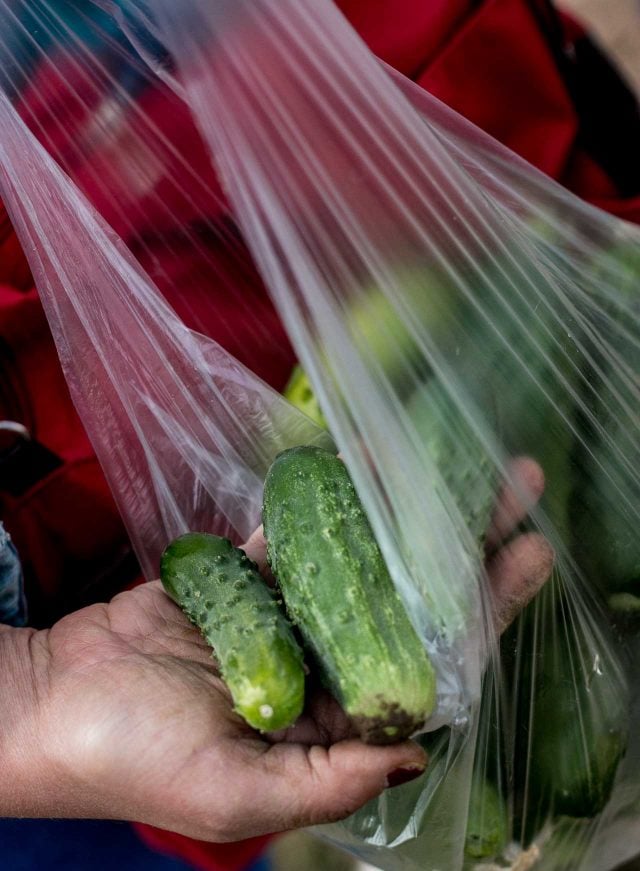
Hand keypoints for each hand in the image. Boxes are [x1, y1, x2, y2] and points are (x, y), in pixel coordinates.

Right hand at [0, 457, 551, 841]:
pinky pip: (296, 536)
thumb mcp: (236, 794)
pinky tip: (369, 464)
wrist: (50, 704)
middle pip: (410, 599)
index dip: (484, 611)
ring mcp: (286, 616)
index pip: (429, 664)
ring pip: (362, 559)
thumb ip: (330, 780)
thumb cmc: (133, 758)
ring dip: (408, 513)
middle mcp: (321, 666)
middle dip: (464, 546)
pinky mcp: (246, 578)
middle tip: (515, 488)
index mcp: (332, 726)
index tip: (527, 556)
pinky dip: (329, 502)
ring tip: (458, 462)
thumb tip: (419, 756)